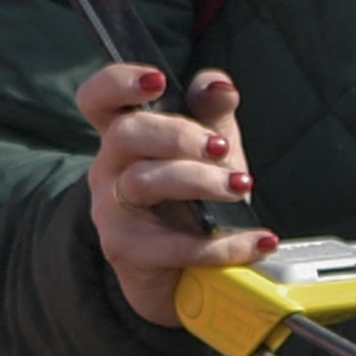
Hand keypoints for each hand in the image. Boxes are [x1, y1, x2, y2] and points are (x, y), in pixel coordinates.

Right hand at [78, 56, 271, 329]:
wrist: (187, 276)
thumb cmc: (195, 202)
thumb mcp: (213, 149)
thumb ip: (213, 113)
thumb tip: (219, 85)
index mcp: (125, 135)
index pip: (98, 98)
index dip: (118, 82)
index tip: (158, 80)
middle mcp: (109, 169)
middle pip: (126, 133)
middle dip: (179, 135)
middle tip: (221, 148)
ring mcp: (111, 211)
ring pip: (144, 182)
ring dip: (200, 181)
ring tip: (241, 187)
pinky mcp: (126, 251)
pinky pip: (173, 243)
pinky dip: (222, 243)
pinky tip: (257, 240)